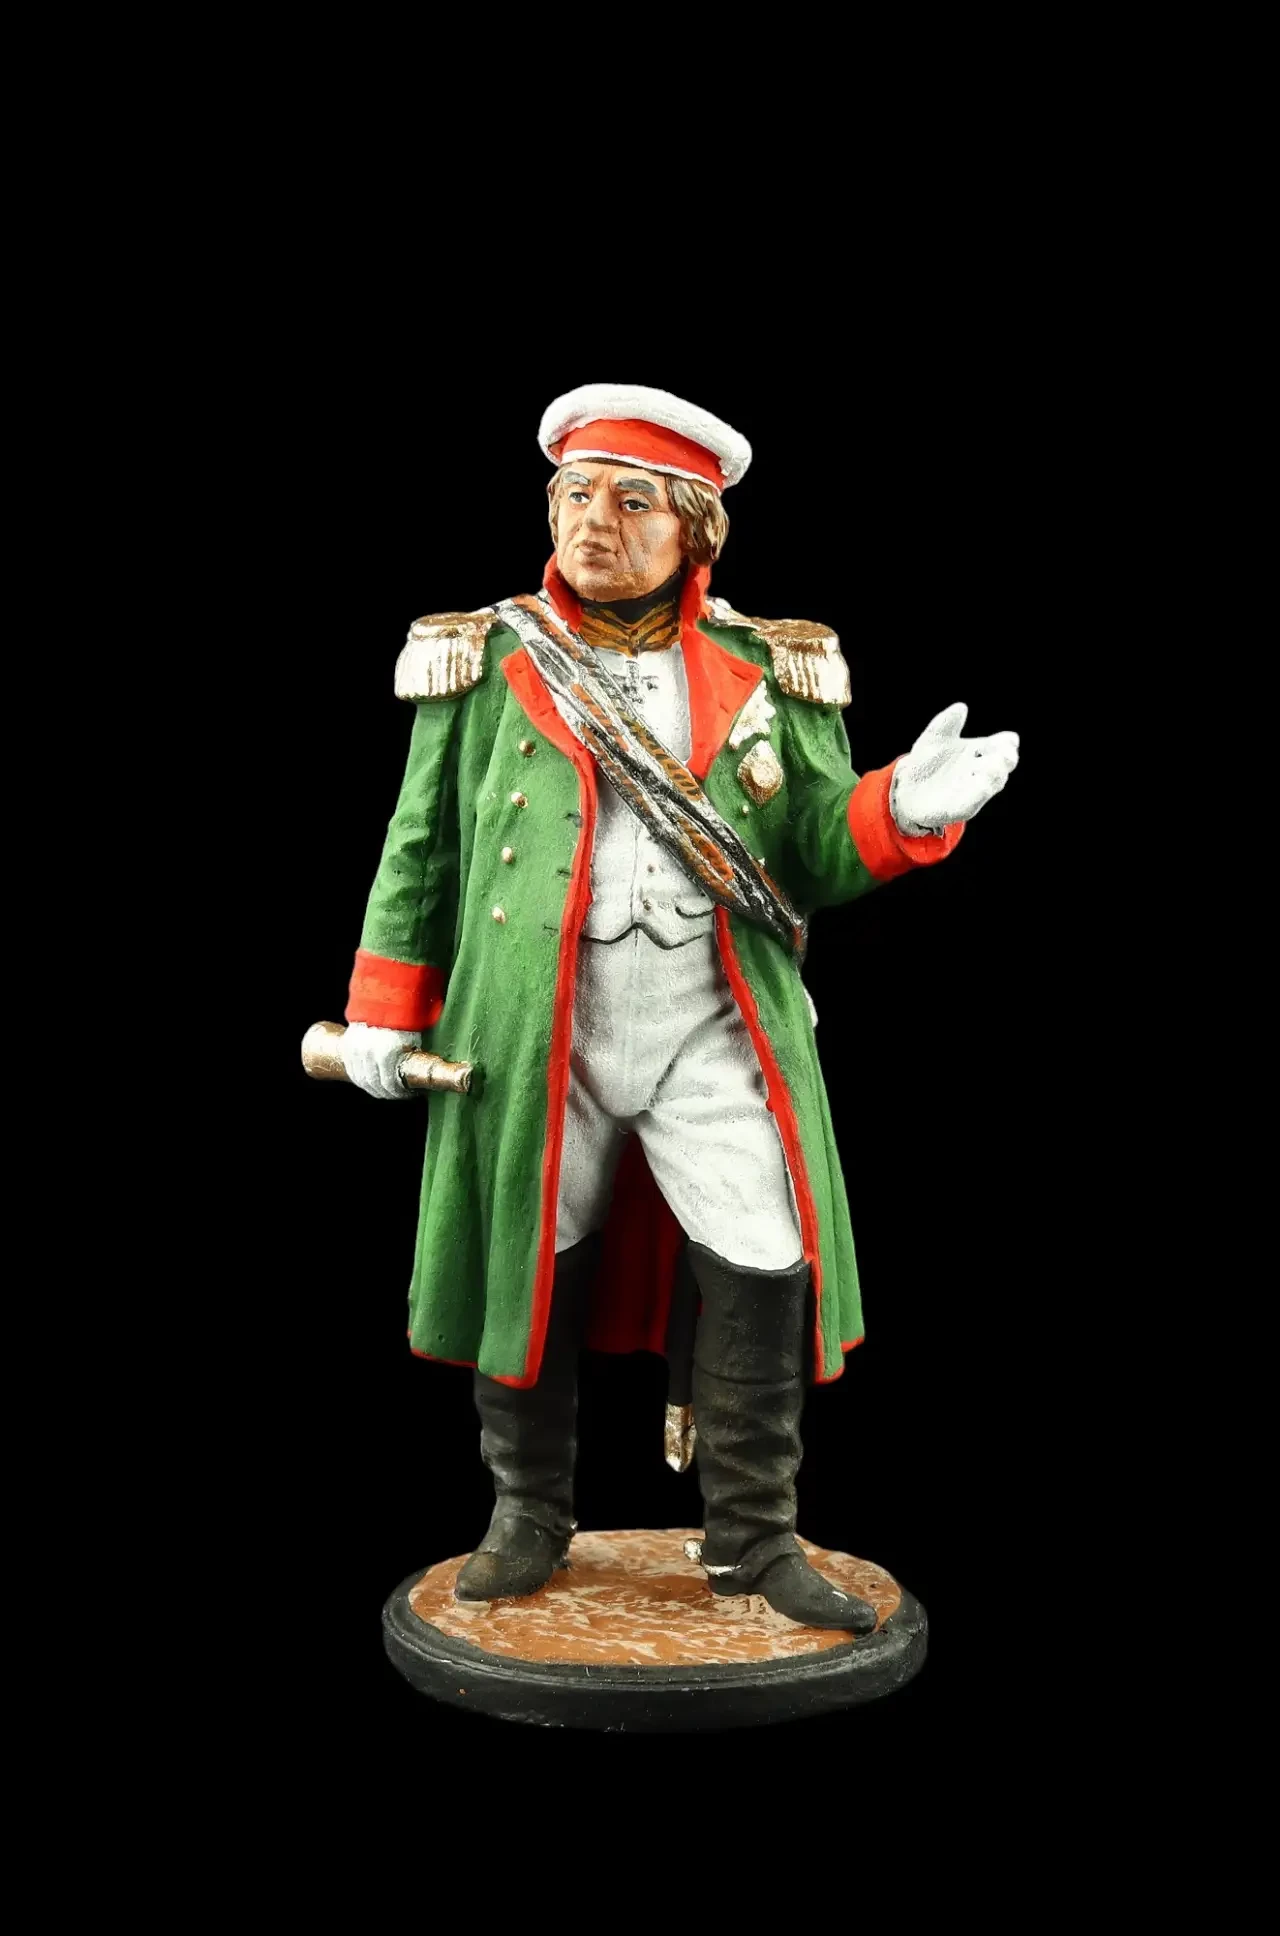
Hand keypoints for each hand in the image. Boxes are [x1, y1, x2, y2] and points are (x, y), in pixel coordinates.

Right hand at [340, 1022, 421, 1099]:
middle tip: (395, 1093)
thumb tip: (421, 1073)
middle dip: (385, 1092)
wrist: (386, 997)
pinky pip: (351, 1068)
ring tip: (382, 1088)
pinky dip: (358, 1077)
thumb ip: (412, 1057)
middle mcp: (368, 1054)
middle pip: (373, 1084)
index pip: (390, 1084)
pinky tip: (367, 1080)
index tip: (407, 1093)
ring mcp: (355, 1049)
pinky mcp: (347, 1045)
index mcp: (386, 1053)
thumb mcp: (413, 1039)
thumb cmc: (404, 1016)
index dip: (399, 1093)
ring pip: (360, 1078)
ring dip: (371, 1086)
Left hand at [890, 702, 1019, 835]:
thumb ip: (946, 723)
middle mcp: (981, 771)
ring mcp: (973, 790)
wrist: (905, 788)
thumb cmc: (926, 762)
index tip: (1008, 739)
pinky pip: (973, 803)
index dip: (1008, 742)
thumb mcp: (933, 738)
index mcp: (979, 751)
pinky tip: (980, 785)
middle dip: (1006, 759)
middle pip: (1003, 764)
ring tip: (992, 767)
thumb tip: (961, 707)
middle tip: (1004, 754)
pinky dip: (978, 794)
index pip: (1003, 745)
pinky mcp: (961, 808)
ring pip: (993, 784)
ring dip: (995, 776)